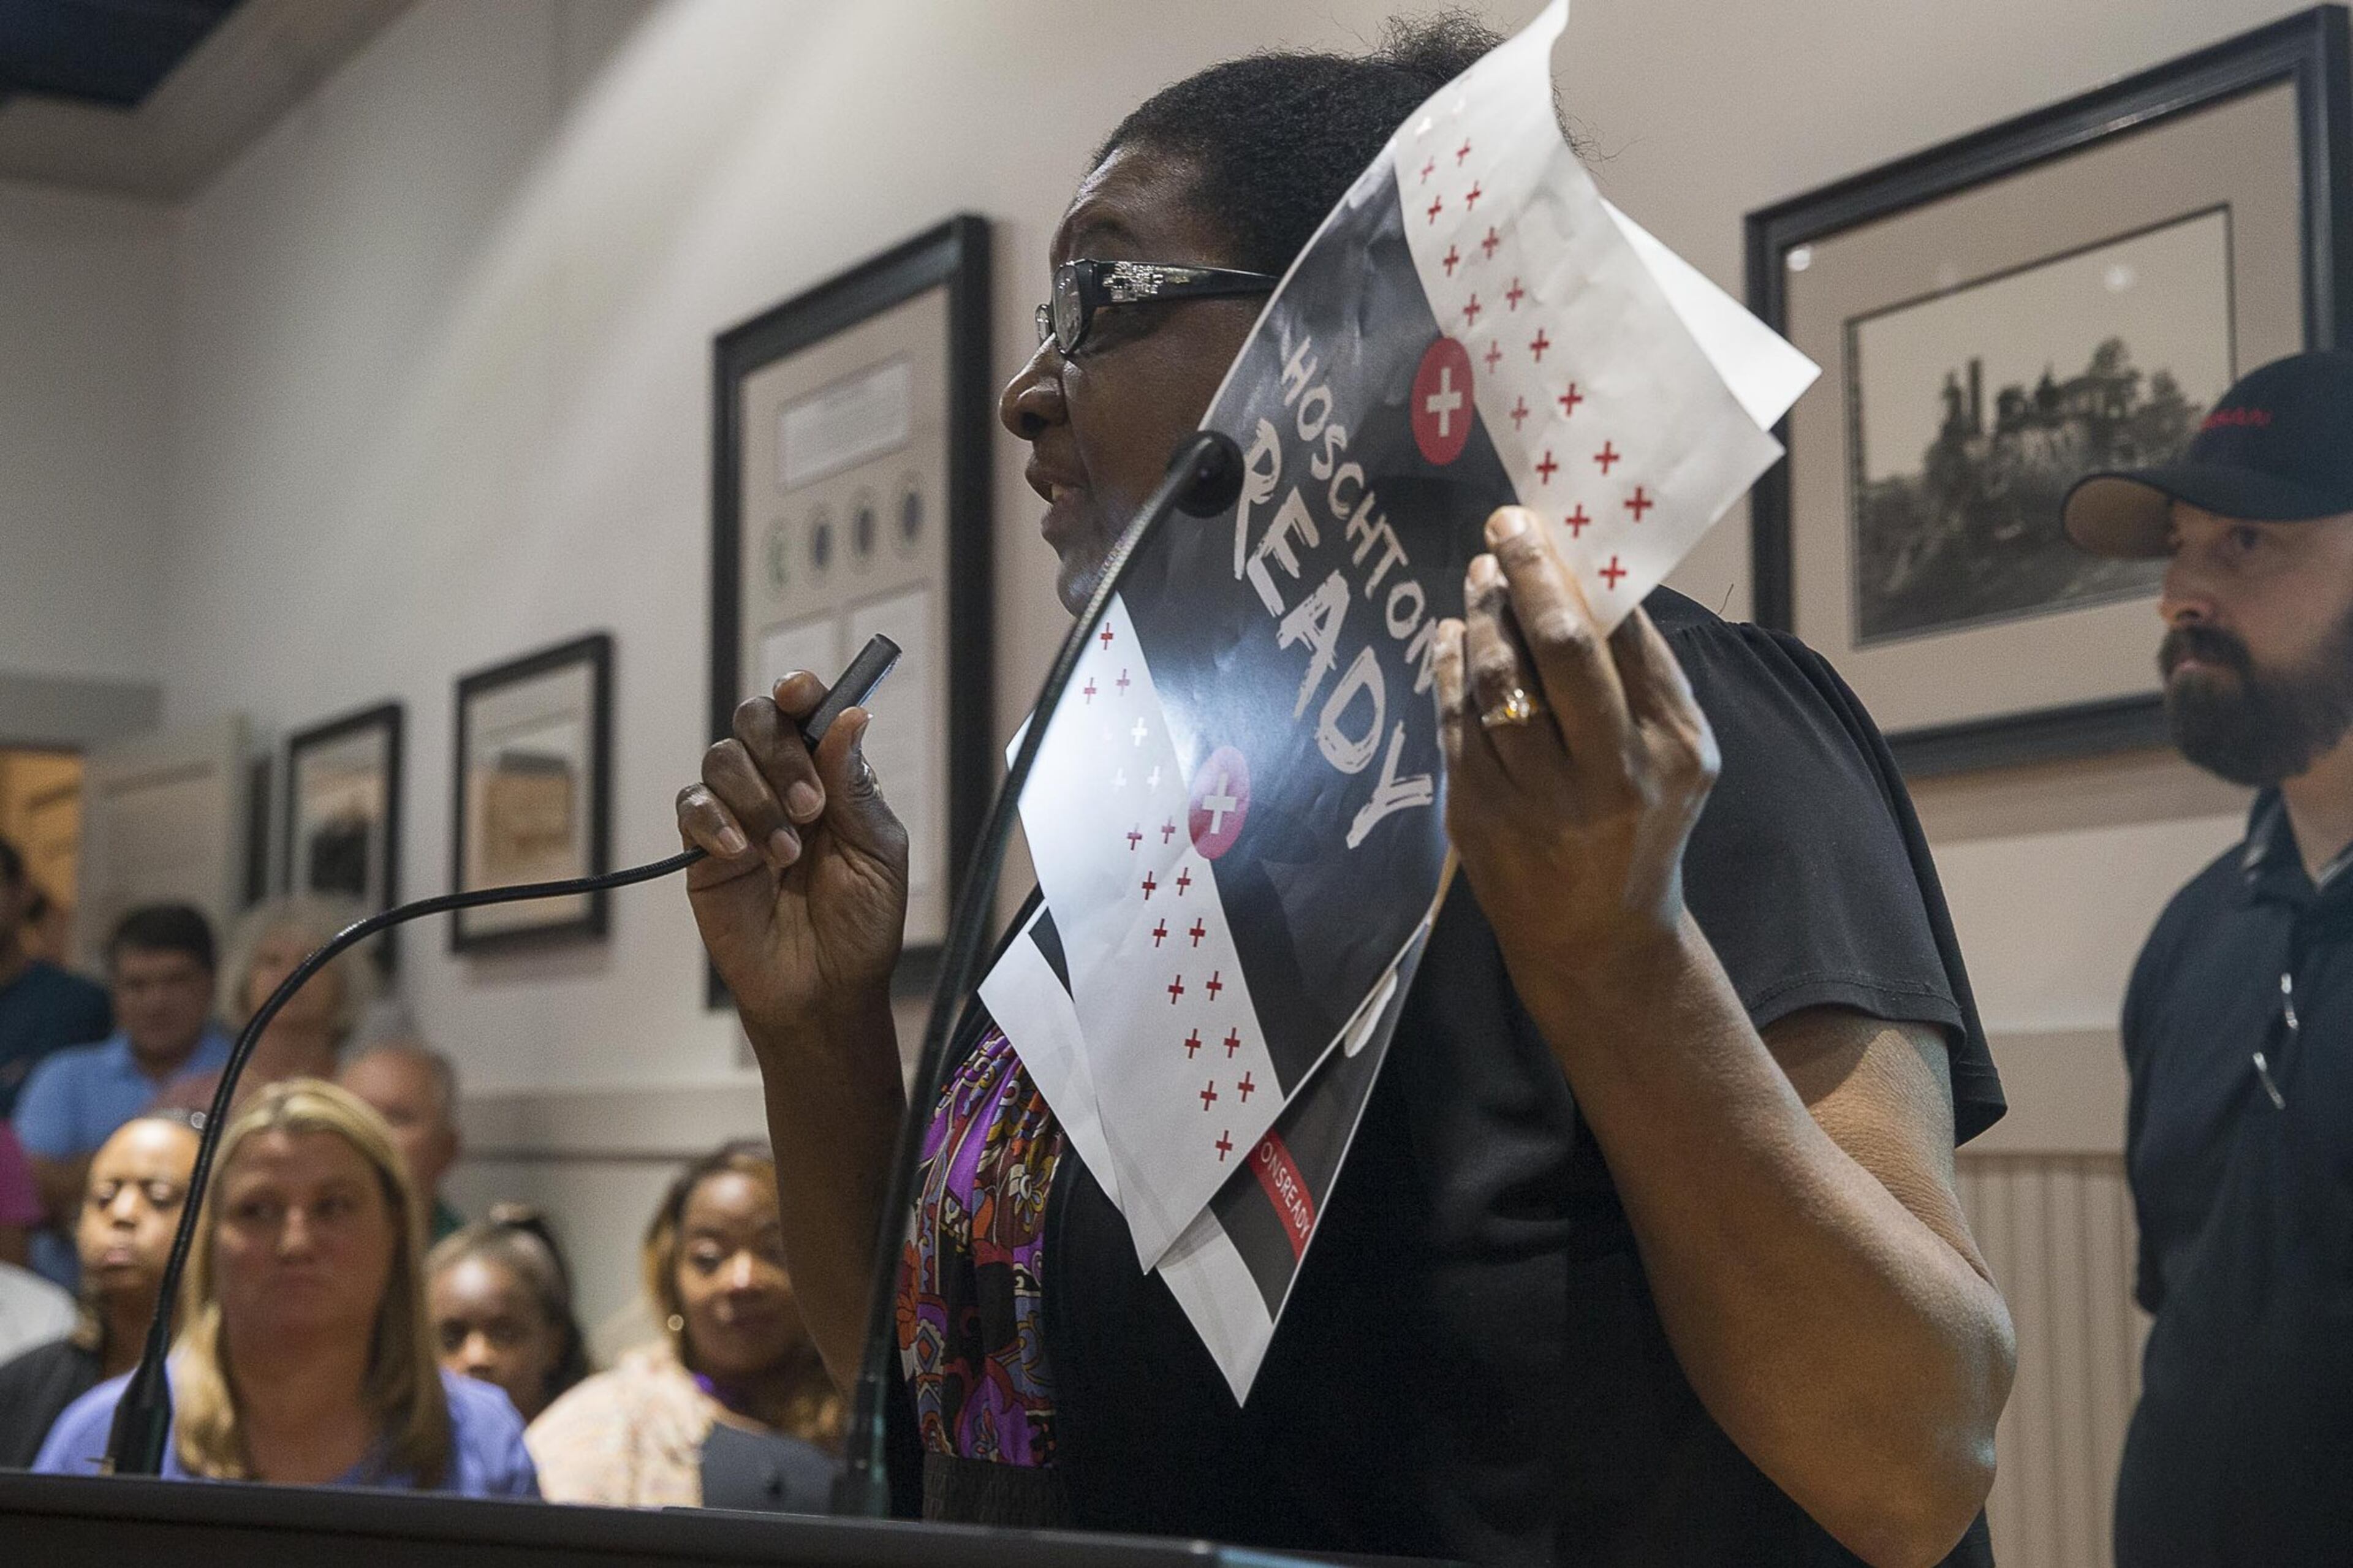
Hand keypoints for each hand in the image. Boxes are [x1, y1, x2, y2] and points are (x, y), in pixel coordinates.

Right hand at [675, 674, 908, 1034]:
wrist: (824, 990)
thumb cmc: (861, 925)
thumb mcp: (878, 853)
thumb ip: (855, 785)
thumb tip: (849, 716)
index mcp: (830, 776)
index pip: (805, 712)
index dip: (799, 692)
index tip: (800, 692)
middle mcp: (781, 784)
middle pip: (755, 721)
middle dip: (780, 753)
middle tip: (811, 807)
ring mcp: (739, 813)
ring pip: (722, 758)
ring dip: (756, 798)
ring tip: (787, 854)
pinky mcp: (704, 848)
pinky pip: (692, 806)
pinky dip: (715, 819)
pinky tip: (740, 852)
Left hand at [1433, 507, 1719, 1011]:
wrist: (1599, 938)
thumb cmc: (1641, 823)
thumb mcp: (1677, 755)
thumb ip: (1644, 676)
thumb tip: (1590, 575)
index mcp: (1673, 746)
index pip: (1624, 634)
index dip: (1578, 570)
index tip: (1547, 524)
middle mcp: (1610, 772)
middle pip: (1562, 645)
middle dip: (1529, 573)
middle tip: (1504, 527)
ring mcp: (1539, 797)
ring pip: (1498, 677)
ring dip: (1482, 613)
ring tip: (1479, 578)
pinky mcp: (1480, 813)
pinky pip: (1455, 718)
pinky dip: (1450, 663)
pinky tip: (1452, 634)